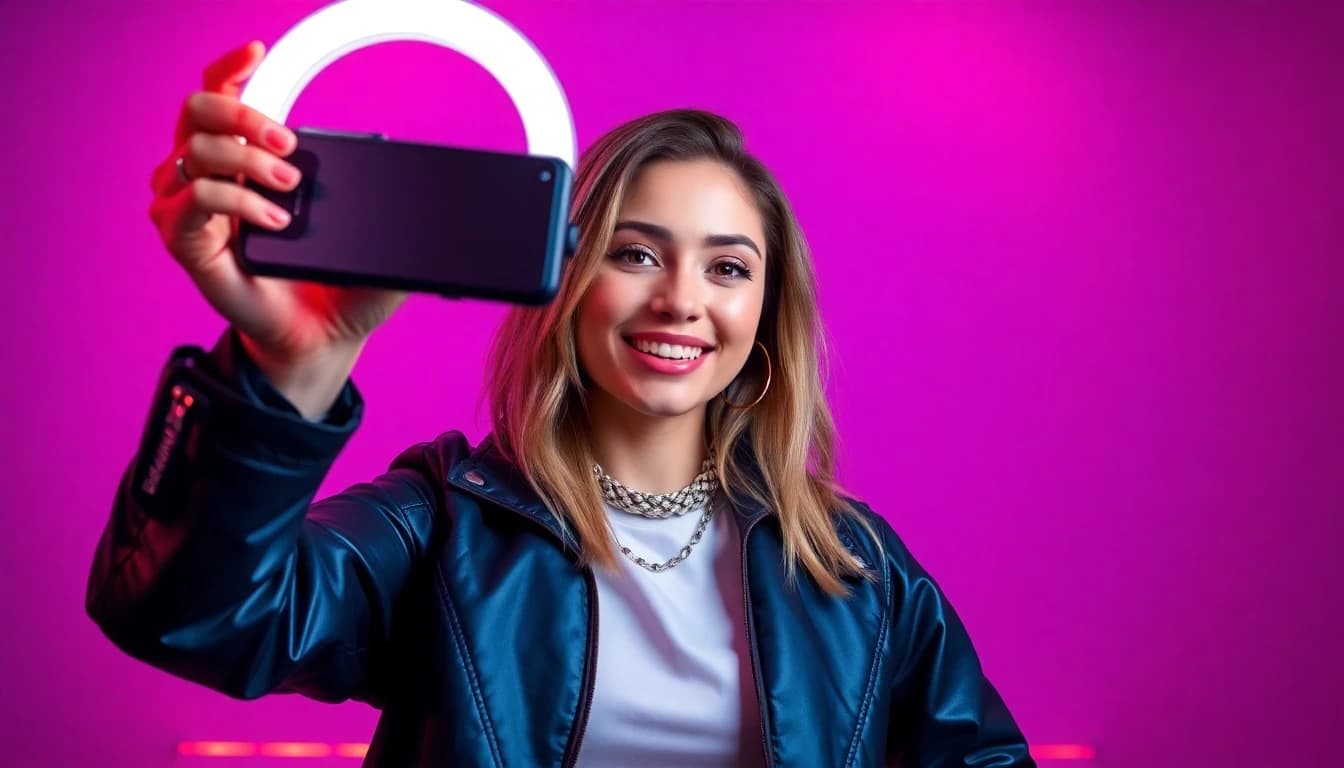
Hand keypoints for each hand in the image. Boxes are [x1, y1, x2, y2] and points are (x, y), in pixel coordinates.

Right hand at [147, 41, 407, 366]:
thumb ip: (386, 200)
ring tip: (293, 188)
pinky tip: (275, 220)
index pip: (221, 96)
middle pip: (199, 110)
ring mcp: (189, 206)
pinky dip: (238, 202)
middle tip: (290, 141)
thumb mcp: (369, 232)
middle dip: (244, 113)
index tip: (257, 52)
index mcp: (243, 160)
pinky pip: (197, 199)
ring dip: (249, 158)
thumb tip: (424, 178)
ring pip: (197, 148)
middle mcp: (207, 175)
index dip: (232, 69)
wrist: (322, 338)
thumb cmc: (338, 283)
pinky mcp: (184, 241)